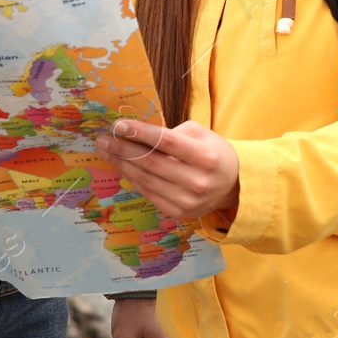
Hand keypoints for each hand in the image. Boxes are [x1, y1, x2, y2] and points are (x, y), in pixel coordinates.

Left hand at [95, 120, 239, 219]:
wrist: (234, 184)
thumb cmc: (214, 152)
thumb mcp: (202, 134)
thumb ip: (173, 133)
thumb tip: (137, 136)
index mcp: (205, 156)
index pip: (167, 142)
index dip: (140, 133)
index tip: (118, 125)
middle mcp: (197, 180)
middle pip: (151, 163)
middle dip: (123, 149)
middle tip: (104, 139)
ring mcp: (187, 200)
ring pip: (146, 180)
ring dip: (123, 165)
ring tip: (107, 151)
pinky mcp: (179, 212)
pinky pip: (149, 193)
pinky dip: (133, 179)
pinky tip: (123, 167)